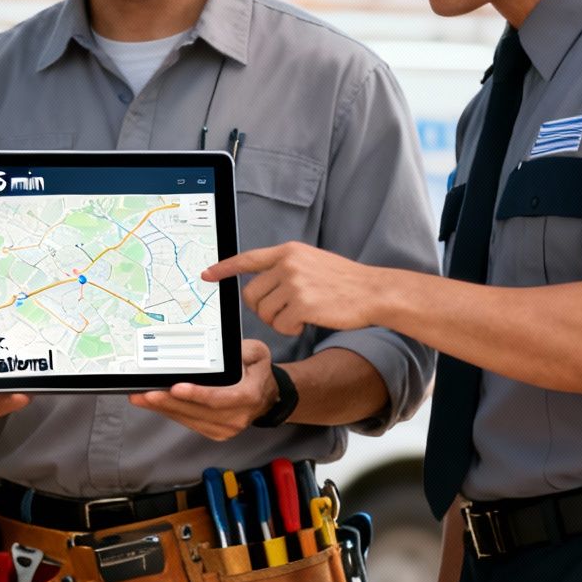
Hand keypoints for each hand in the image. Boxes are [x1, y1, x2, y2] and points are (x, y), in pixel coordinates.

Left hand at [128, 339, 275, 439]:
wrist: (266, 396)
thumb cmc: (257, 370)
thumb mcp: (257, 353)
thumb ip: (240, 349)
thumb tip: (217, 348)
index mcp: (249, 396)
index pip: (220, 398)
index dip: (197, 394)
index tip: (175, 387)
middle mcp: (237, 417)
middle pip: (198, 411)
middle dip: (169, 402)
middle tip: (144, 392)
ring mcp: (226, 428)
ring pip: (189, 419)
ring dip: (163, 409)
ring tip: (140, 397)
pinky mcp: (215, 432)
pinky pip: (188, 422)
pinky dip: (170, 412)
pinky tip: (153, 404)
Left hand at [202, 242, 389, 336]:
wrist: (374, 291)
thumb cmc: (344, 281)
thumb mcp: (312, 262)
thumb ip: (286, 267)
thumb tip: (258, 283)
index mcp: (288, 251)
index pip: (248, 258)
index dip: (224, 268)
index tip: (206, 274)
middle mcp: (288, 264)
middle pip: (251, 295)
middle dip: (262, 309)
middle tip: (284, 312)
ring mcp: (295, 283)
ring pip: (264, 312)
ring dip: (279, 321)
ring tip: (301, 315)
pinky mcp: (303, 304)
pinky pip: (280, 325)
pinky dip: (291, 329)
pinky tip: (308, 322)